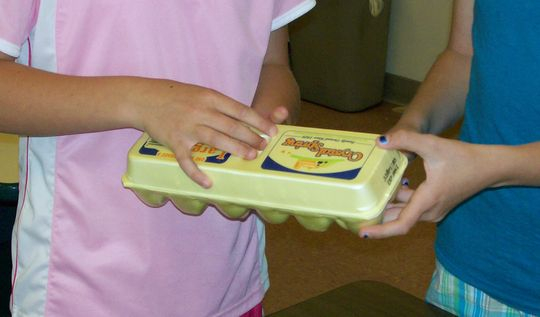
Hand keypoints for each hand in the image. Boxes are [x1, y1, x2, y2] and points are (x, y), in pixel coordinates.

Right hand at [132, 80, 277, 187]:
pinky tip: (208, 183)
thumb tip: (247, 119)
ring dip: (235, 149)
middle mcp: (201, 111)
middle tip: (263, 147)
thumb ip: (221, 106)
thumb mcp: (201, 94)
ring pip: (215, 140)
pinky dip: (196, 173)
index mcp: (210, 97)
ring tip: (250, 156)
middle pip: (231, 126)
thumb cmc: (177, 96)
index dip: (258, 121)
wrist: (145, 99)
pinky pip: (187, 161)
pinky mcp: (174, 141)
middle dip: (251, 137)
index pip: (240, 110)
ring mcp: (187, 127)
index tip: (272, 131)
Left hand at [359, 130, 496, 238]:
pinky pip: (412, 207)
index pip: (401, 224)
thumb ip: (407, 140)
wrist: (490, 166)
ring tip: (365, 200)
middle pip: (398, 220)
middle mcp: (429, 211)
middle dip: (376, 219)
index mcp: (427, 201)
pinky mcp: (435, 205)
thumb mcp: (433, 144)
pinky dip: (399, 200)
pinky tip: (388, 187)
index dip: (380, 231)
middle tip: (353, 216)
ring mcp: (433, 210)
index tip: (362, 233)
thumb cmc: (464, 157)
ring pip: (405, 212)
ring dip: (387, 207)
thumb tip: (381, 141)